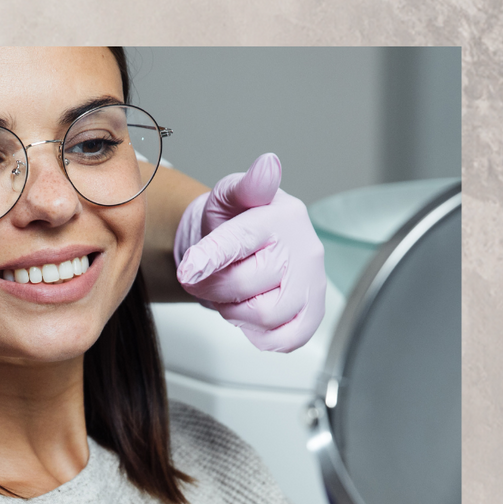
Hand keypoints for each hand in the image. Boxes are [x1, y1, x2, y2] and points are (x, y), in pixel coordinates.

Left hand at [173, 153, 327, 352]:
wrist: (244, 246)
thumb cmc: (234, 220)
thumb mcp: (228, 196)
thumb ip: (242, 185)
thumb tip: (267, 166)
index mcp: (282, 216)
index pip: (242, 241)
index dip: (212, 258)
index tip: (190, 269)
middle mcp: (304, 249)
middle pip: (244, 285)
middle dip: (212, 286)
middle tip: (208, 275)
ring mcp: (312, 282)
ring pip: (263, 315)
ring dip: (235, 310)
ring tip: (231, 291)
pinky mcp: (312, 311)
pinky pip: (288, 338)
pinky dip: (263, 336)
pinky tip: (249, 316)